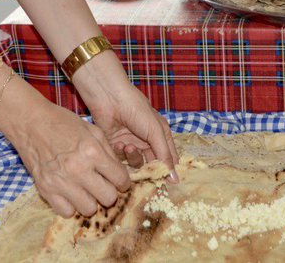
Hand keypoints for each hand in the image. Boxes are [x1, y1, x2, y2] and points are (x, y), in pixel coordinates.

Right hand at [0, 84, 130, 216]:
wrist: (30, 123)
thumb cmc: (62, 123)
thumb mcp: (91, 130)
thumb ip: (108, 152)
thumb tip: (119, 173)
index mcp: (92, 151)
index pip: (120, 179)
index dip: (123, 181)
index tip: (118, 180)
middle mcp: (78, 169)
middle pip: (108, 198)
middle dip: (109, 192)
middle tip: (102, 185)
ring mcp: (61, 182)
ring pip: (88, 209)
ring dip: (90, 201)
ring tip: (85, 189)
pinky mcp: (45, 189)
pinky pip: (66, 212)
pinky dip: (70, 205)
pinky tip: (70, 193)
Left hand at [72, 54, 178, 175]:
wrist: (110, 99)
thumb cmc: (137, 110)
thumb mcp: (155, 132)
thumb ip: (164, 156)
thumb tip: (175, 180)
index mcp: (161, 136)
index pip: (169, 159)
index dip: (168, 171)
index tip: (167, 185)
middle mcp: (147, 142)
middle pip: (152, 164)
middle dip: (148, 169)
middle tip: (146, 175)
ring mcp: (131, 144)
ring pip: (136, 163)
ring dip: (133, 158)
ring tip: (128, 147)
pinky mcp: (115, 146)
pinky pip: (120, 159)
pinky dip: (120, 153)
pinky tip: (119, 144)